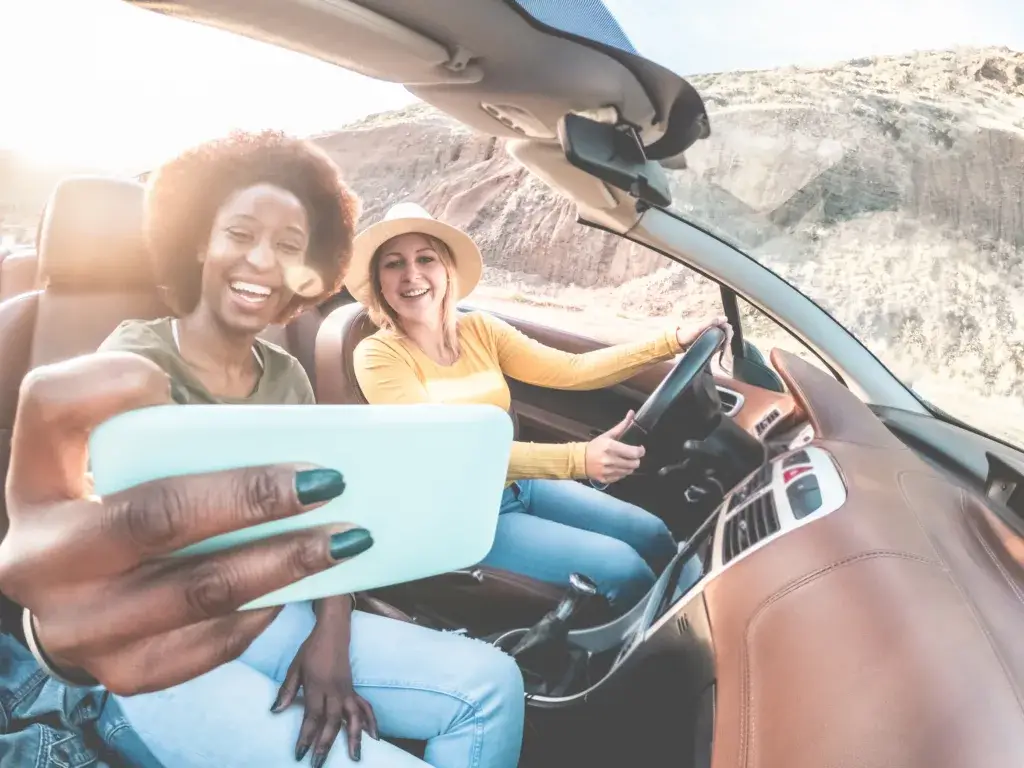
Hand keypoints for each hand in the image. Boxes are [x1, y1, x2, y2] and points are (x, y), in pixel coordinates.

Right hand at [0, 352, 371, 694]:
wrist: (80, 596)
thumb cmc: (119, 502)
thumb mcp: (121, 453)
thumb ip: (159, 418)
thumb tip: (259, 427)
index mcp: (38, 480)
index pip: (52, 409)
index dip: (106, 387)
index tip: (162, 382)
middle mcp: (40, 557)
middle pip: (156, 517)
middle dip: (253, 498)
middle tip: (329, 481)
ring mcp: (77, 625)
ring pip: (199, 591)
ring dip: (285, 562)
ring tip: (347, 538)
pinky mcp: (121, 671)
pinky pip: (209, 644)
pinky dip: (263, 610)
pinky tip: (302, 585)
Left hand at [273, 617, 377, 764]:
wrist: (333, 633)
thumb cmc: (311, 650)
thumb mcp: (295, 668)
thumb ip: (287, 690)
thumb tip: (276, 711)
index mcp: (318, 685)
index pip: (313, 716)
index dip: (306, 736)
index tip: (300, 754)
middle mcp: (335, 690)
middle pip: (332, 721)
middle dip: (325, 744)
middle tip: (318, 763)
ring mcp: (347, 690)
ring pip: (353, 717)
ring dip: (354, 737)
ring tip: (355, 757)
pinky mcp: (353, 689)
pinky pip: (364, 707)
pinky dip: (370, 721)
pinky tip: (373, 736)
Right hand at [585, 410, 644, 484]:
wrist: (579, 459)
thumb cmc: (595, 446)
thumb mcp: (608, 435)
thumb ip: (622, 426)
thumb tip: (632, 413)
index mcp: (611, 447)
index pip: (634, 453)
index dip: (641, 451)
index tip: (640, 449)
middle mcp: (610, 460)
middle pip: (634, 464)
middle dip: (636, 459)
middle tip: (632, 455)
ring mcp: (608, 471)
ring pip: (629, 471)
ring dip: (629, 466)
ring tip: (625, 461)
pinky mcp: (606, 479)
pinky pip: (621, 477)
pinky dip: (622, 472)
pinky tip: (618, 467)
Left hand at [675, 315, 732, 349]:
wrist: (680, 342)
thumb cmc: (689, 333)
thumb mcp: (700, 327)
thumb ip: (712, 322)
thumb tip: (725, 319)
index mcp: (713, 323)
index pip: (727, 326)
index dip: (729, 332)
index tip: (727, 340)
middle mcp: (715, 328)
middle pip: (728, 332)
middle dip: (728, 338)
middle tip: (724, 346)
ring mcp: (714, 335)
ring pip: (725, 338)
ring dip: (725, 343)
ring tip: (721, 349)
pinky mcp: (712, 342)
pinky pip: (721, 344)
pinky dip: (722, 347)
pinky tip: (719, 350)